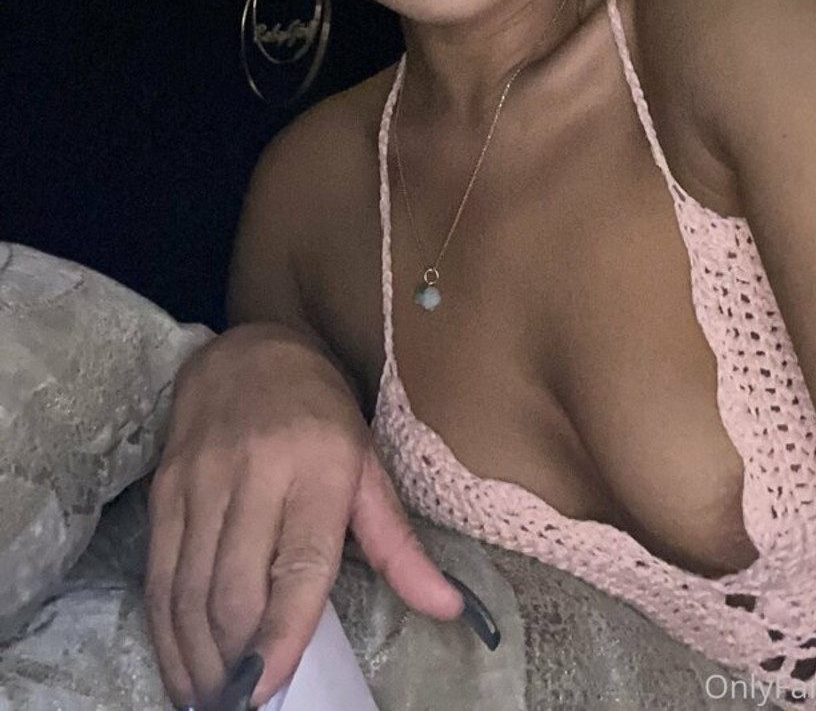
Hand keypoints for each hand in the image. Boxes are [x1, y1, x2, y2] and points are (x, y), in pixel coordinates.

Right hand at [145, 322, 462, 708]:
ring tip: (215, 698)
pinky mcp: (163, 488)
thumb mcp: (369, 467)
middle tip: (246, 700)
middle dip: (236, 659)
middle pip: (233, 588)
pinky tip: (184, 665)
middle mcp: (254, 471)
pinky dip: (166, 631)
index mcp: (318, 465)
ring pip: (188, 590)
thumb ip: (399, 546)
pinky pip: (157, 575)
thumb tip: (448, 607)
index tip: (268, 687)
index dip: (281, 632)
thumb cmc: (321, 414)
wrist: (253, 348)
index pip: (299, 563)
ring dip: (197, 658)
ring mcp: (201, 479)